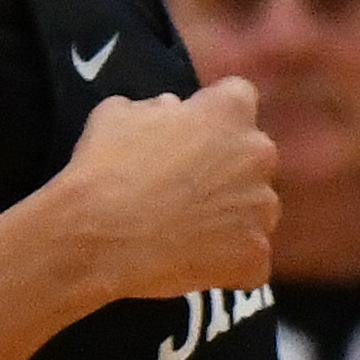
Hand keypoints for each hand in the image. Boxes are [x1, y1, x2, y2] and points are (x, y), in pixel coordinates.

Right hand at [58, 78, 279, 300]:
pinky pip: (250, 258)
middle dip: (227, 167)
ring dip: (231, 215)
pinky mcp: (255, 256)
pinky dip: (228, 262)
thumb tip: (172, 111)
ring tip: (187, 230)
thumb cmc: (105, 167)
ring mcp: (262, 209)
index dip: (213, 115)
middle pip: (252, 156)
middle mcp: (258, 154)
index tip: (192, 133)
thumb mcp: (117, 113)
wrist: (98, 236)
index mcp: (229, 111)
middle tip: (186, 188)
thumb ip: (157, 107)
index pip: (238, 98)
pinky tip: (193, 262)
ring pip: (255, 208)